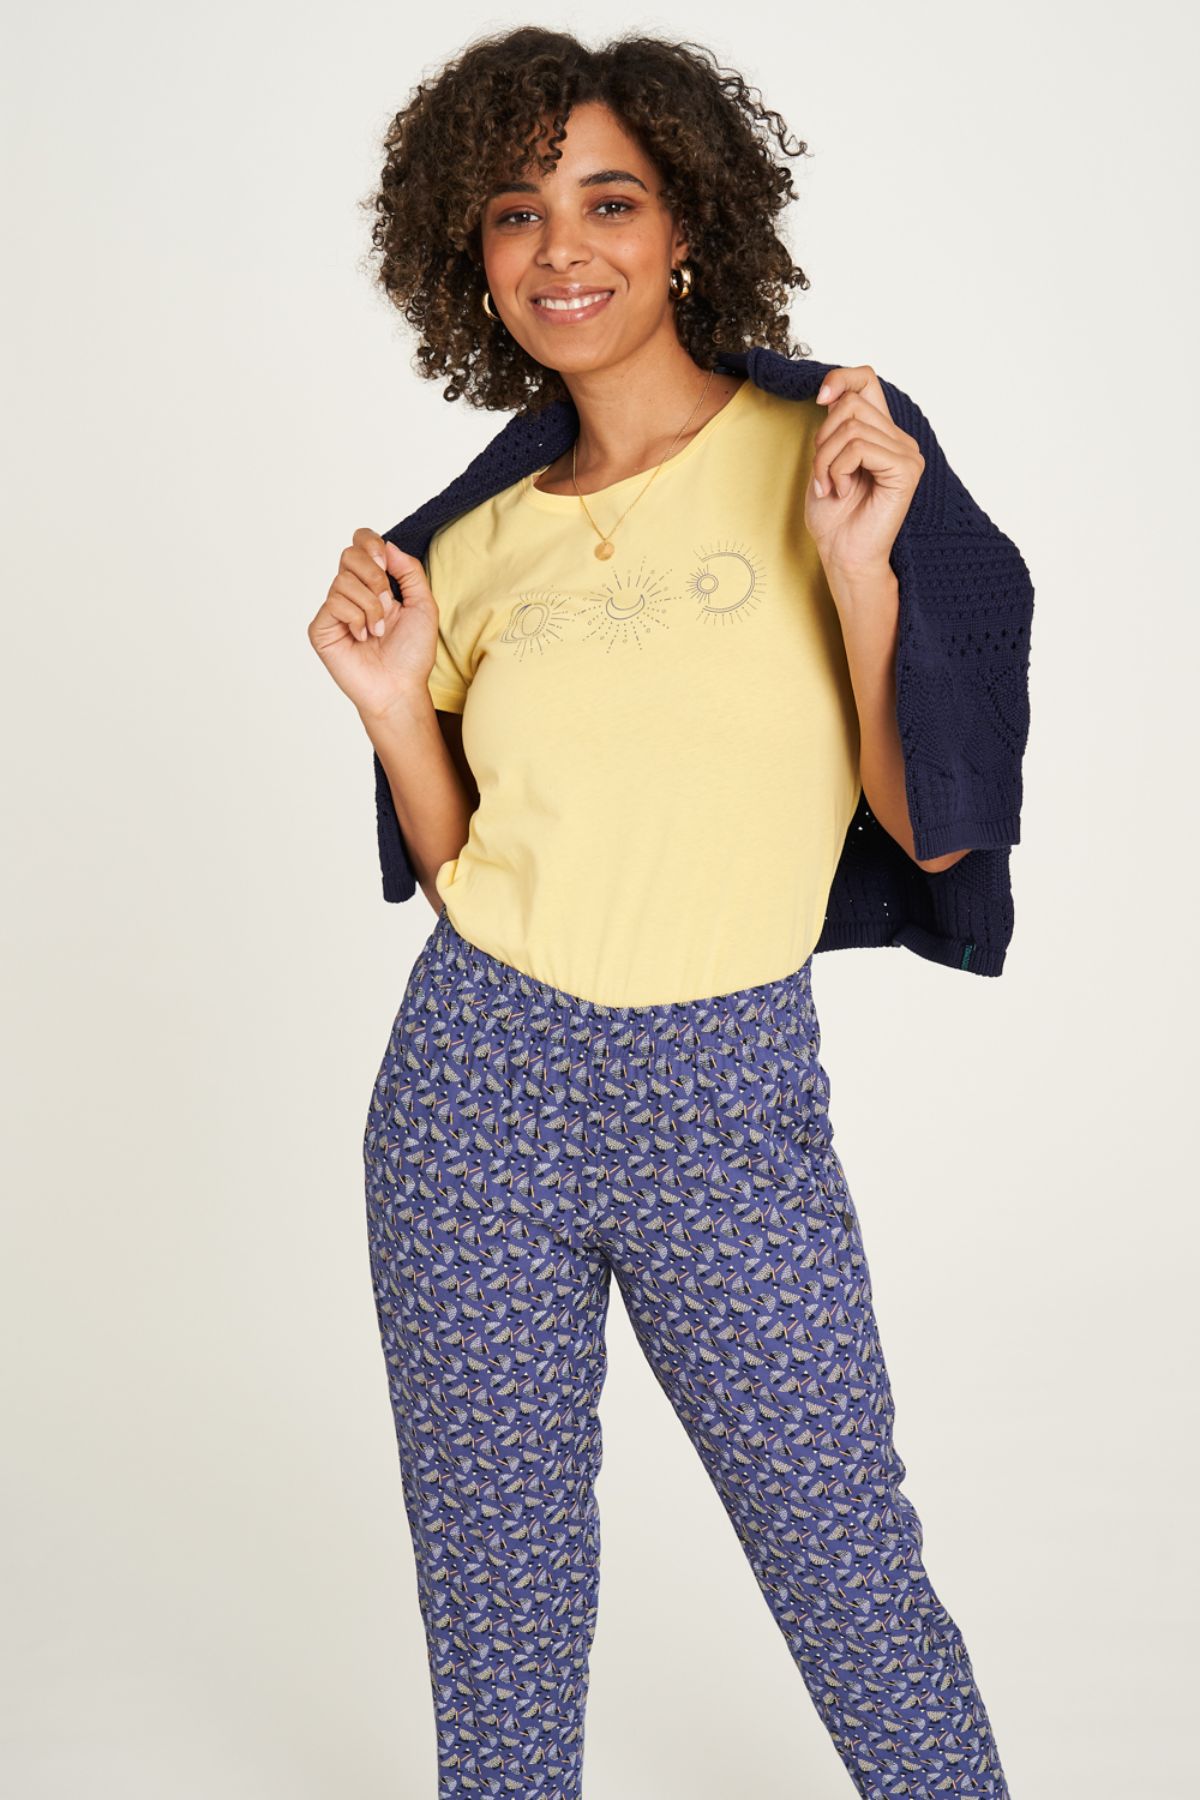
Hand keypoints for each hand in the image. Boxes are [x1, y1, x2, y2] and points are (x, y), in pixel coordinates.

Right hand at [308, 530, 438, 718]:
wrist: (400, 687)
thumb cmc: (412, 654)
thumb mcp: (423, 605)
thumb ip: (410, 571)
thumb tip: (387, 545)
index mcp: (373, 584)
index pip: (360, 544)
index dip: (370, 543)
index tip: (386, 562)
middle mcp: (351, 593)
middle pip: (349, 554)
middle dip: (374, 575)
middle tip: (386, 602)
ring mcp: (334, 611)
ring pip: (344, 581)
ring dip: (370, 606)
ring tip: (378, 630)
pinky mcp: (321, 628)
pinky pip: (334, 603)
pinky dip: (356, 619)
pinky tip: (362, 638)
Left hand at [804, 364, 924, 581]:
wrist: (843, 556)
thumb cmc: (834, 516)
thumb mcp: (826, 460)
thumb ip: (835, 426)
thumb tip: (831, 392)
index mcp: (882, 434)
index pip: (867, 379)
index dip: (840, 379)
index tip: (819, 398)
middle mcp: (900, 440)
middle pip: (852, 404)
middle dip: (823, 438)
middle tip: (822, 472)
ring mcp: (907, 454)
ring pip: (851, 427)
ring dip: (826, 460)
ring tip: (829, 487)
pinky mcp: (906, 470)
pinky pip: (860, 448)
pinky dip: (838, 470)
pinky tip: (841, 491)